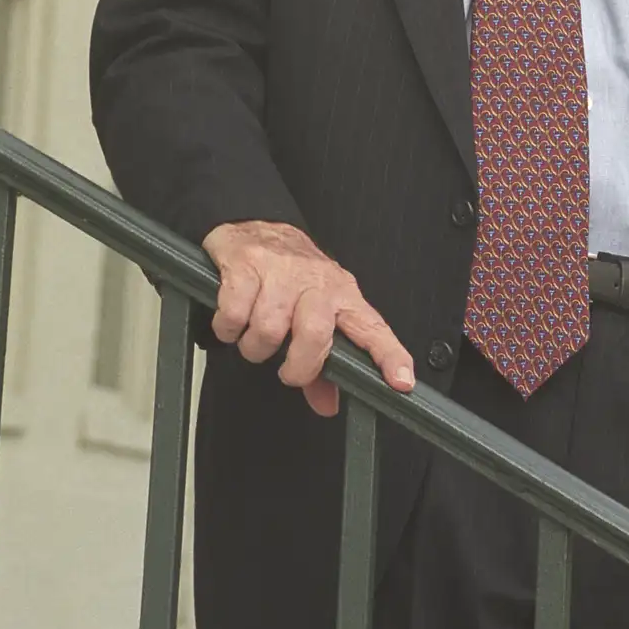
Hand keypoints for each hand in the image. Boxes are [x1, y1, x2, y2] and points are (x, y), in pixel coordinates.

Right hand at [203, 219, 415, 417]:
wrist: (256, 224)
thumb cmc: (291, 276)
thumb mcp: (315, 312)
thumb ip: (322, 363)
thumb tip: (327, 404)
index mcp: (341, 295)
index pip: (371, 327)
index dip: (388, 355)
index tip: (401, 382)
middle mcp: (315, 281)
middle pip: (314, 333)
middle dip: (297, 365)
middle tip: (288, 369)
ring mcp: (280, 271)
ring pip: (268, 329)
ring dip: (254, 347)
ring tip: (255, 336)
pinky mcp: (246, 264)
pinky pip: (233, 314)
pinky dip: (227, 329)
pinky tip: (233, 321)